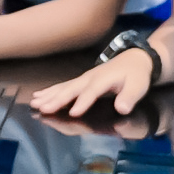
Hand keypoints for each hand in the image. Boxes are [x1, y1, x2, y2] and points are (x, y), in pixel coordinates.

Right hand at [27, 44, 156, 121]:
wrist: (134, 59)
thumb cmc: (136, 75)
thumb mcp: (138, 86)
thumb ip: (130, 97)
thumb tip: (122, 108)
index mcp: (104, 79)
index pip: (92, 92)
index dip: (83, 102)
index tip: (73, 113)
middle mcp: (90, 78)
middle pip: (72, 89)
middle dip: (57, 99)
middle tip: (43, 108)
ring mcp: (84, 78)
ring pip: (64, 87)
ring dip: (49, 95)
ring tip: (35, 103)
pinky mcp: (81, 80)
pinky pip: (63, 86)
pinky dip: (50, 91)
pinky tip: (39, 96)